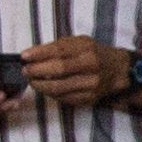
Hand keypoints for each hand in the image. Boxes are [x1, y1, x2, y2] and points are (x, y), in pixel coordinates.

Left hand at [16, 35, 140, 107]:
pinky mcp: (88, 99)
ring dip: (41, 85)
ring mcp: (91, 86)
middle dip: (38, 71)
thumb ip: (58, 47)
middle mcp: (91, 68)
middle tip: (25, 71)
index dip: (39, 54)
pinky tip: (45, 88)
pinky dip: (51, 93)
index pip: (60, 52)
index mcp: (87, 50)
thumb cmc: (93, 53)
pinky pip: (64, 98)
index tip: (24, 56)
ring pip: (60, 88)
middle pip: (59, 71)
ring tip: (32, 80)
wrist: (118, 71)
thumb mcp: (79, 42)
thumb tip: (32, 54)